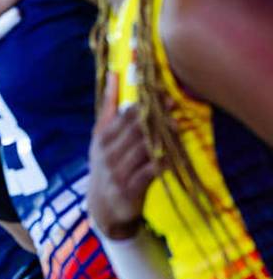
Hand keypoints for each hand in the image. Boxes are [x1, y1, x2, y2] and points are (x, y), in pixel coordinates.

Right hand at [88, 72, 157, 239]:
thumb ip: (108, 105)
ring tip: (177, 127)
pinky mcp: (129, 190)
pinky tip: (172, 156)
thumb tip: (113, 73)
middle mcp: (107, 152)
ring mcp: (117, 171)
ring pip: (142, 149)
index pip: (122, 116)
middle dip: (154, 117)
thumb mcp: (101, 135)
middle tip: (172, 106)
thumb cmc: (106, 163)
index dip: (143, 104)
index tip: (161, 94)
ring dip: (161, 138)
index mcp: (102, 137)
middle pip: (134, 130)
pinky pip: (148, 173)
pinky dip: (160, 164)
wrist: (103, 205)